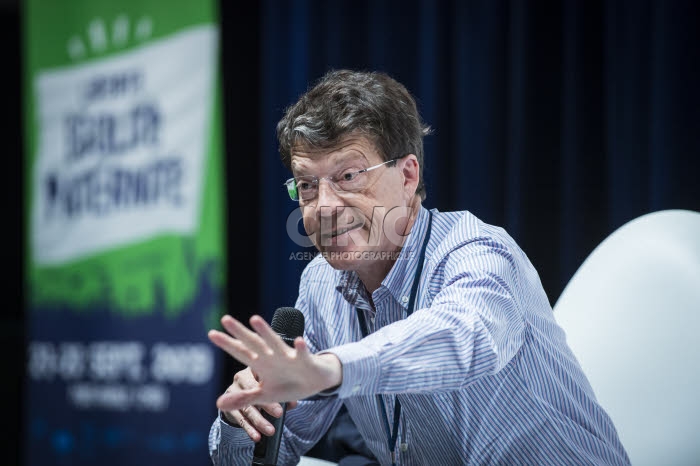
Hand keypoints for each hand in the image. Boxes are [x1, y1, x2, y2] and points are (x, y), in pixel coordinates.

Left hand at [208, 315, 341, 412]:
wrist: (316, 381)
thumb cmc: (288, 384)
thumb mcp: (264, 395)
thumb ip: (243, 398)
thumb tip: (218, 404)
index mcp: (262, 363)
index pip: (241, 352)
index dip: (227, 344)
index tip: (211, 334)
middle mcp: (272, 356)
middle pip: (253, 342)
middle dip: (240, 332)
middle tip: (225, 319)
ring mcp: (288, 357)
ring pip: (275, 343)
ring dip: (265, 332)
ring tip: (254, 319)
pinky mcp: (305, 361)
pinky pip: (302, 354)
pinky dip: (300, 349)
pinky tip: (298, 341)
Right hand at [219, 367, 297, 440]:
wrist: (240, 396)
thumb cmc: (263, 387)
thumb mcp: (272, 387)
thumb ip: (283, 393)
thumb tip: (292, 403)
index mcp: (254, 367)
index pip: (262, 372)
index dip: (271, 382)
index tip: (282, 393)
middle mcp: (241, 377)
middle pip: (252, 390)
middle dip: (266, 403)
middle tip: (279, 413)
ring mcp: (232, 392)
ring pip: (246, 407)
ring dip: (259, 420)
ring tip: (270, 430)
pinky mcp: (227, 407)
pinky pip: (240, 418)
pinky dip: (249, 428)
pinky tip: (256, 436)